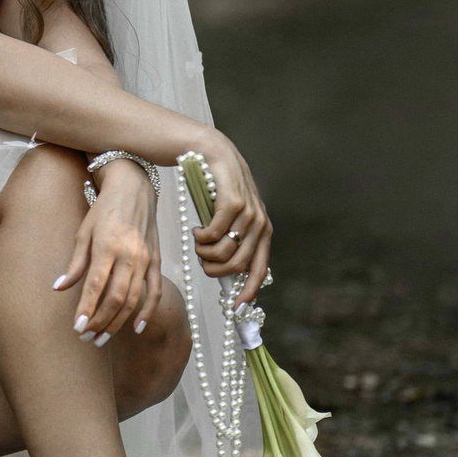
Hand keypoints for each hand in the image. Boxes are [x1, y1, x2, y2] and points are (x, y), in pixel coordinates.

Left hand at [53, 159, 160, 344]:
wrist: (134, 188)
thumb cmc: (103, 210)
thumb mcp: (83, 232)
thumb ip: (74, 263)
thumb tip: (58, 287)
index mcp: (107, 246)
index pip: (96, 286)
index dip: (86, 309)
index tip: (77, 328)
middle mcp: (129, 255)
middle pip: (116, 298)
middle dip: (100, 322)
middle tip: (86, 338)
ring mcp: (145, 259)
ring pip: (134, 299)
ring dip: (118, 322)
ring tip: (101, 338)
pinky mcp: (156, 260)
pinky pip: (154, 291)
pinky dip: (147, 311)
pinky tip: (137, 328)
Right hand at [190, 134, 272, 302]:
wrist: (204, 147)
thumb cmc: (210, 185)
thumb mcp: (225, 215)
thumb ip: (231, 238)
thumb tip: (224, 271)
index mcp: (261, 229)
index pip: (260, 269)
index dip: (249, 291)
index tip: (235, 309)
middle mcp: (260, 222)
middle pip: (238, 265)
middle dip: (214, 270)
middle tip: (200, 258)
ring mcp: (249, 211)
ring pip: (225, 252)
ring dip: (205, 253)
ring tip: (197, 240)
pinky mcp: (233, 200)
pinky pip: (215, 234)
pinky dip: (201, 237)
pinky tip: (196, 228)